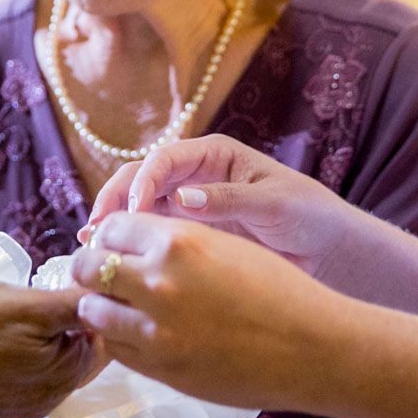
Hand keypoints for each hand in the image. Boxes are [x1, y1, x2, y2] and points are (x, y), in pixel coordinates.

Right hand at [0, 283, 100, 417]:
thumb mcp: (23, 303)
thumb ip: (72, 303)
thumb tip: (109, 294)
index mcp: (65, 376)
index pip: (101, 334)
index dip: (89, 302)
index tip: (67, 281)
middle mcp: (50, 399)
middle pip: (77, 348)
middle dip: (65, 319)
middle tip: (37, 291)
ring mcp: (22, 405)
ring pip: (49, 358)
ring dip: (41, 334)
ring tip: (12, 310)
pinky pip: (23, 372)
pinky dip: (19, 351)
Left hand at [70, 212, 335, 411]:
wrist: (314, 348)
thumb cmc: (279, 291)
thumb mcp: (225, 245)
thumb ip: (175, 242)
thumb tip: (129, 243)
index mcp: (178, 241)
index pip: (112, 228)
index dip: (111, 237)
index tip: (117, 247)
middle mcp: (159, 282)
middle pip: (89, 268)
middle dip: (93, 270)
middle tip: (107, 278)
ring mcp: (156, 331)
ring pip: (92, 312)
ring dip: (101, 308)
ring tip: (120, 309)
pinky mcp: (161, 369)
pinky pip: (116, 349)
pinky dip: (120, 340)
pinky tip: (141, 336)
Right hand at [82, 135, 370, 285]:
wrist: (326, 250)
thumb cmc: (308, 215)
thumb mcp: (274, 204)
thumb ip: (229, 200)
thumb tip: (182, 199)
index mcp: (213, 155)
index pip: (164, 159)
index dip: (143, 181)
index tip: (134, 212)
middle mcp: (193, 176)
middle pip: (140, 178)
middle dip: (115, 200)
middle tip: (96, 231)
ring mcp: (186, 206)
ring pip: (137, 208)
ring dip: (113, 223)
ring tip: (91, 246)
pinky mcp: (187, 236)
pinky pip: (150, 235)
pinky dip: (128, 245)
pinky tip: (110, 261)